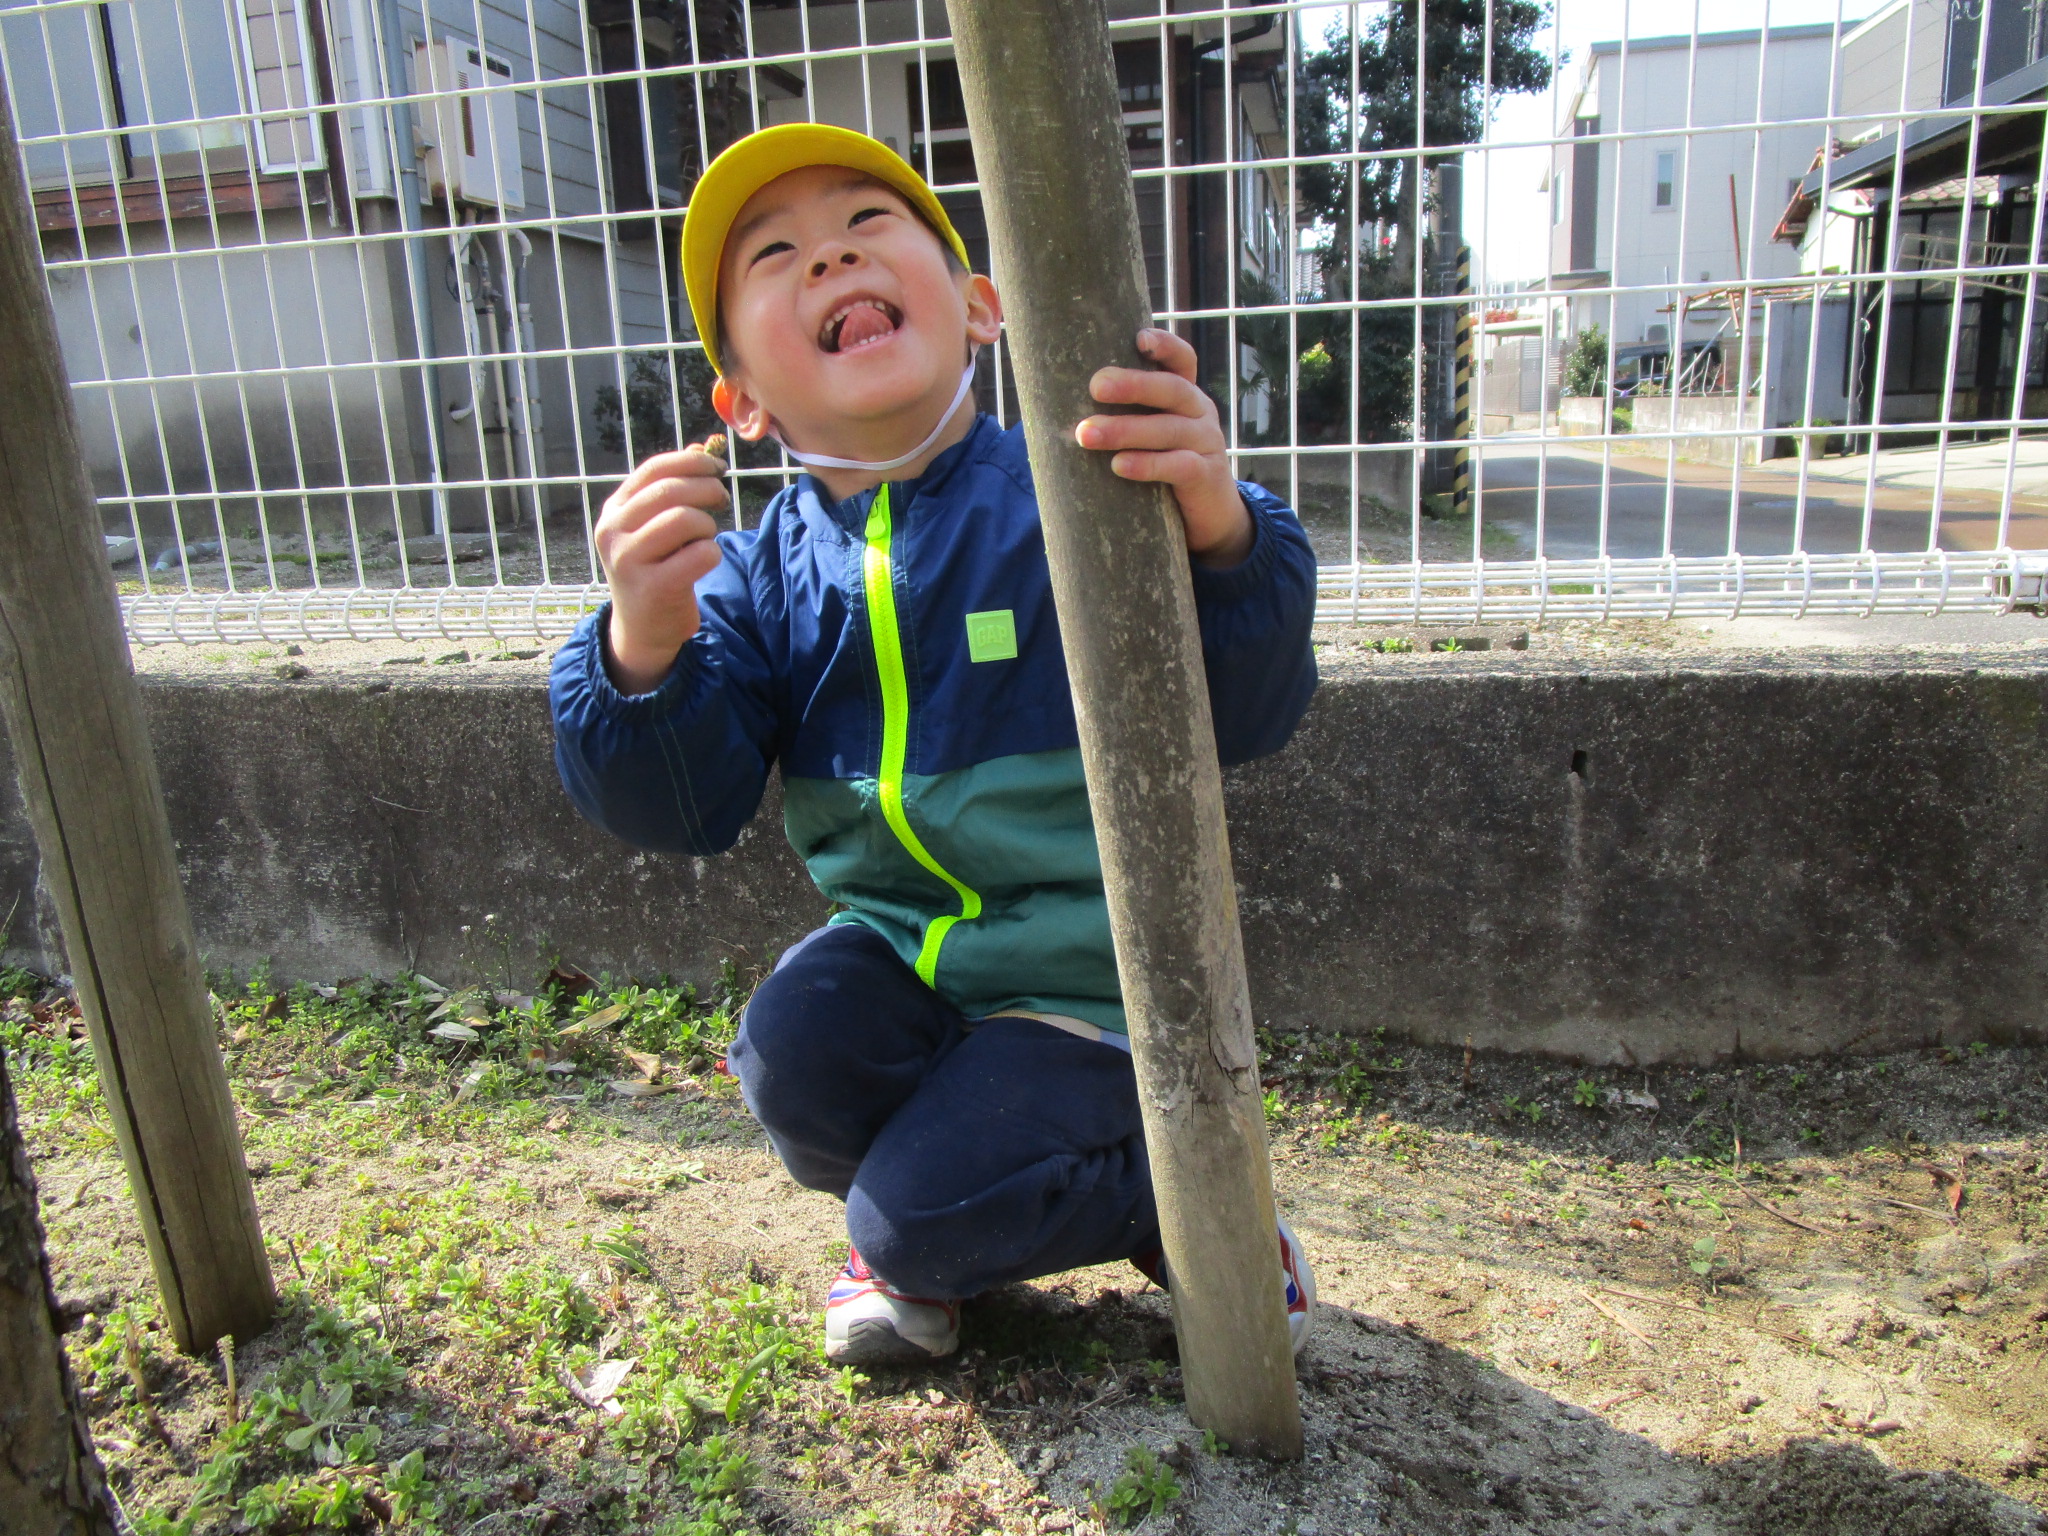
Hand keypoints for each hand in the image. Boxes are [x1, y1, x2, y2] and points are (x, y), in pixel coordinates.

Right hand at [595, 437, 729, 692]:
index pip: (653, 470)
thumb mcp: (654, 526)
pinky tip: (704, 561)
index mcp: (613, 511)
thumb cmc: (655, 568)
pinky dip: (712, 553)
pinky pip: (698, 555)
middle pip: (670, 491)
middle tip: (722, 498)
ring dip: (707, 525)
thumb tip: (701, 446)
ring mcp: (628, 561)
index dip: (691, 462)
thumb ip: (673, 488)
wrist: (642, 628)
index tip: (717, 468)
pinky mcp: (652, 588)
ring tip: (706, 537)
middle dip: (706, 489)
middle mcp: (613, 532)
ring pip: (684, 520)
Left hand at [1075, 328, 1252, 566]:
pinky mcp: (1206, 476)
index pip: (1182, 360)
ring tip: (1086, 434)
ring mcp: (1207, 443)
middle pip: (1171, 389)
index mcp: (1185, 395)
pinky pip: (1178, 465)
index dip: (1165, 346)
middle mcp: (1200, 412)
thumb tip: (1053, 410)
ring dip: (1125, 430)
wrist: (1208, 518)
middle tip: (1095, 386)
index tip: (1138, 339)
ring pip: (1168, 429)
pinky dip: (1147, 464)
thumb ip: (1123, 417)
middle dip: (1133, 385)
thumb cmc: (1165, 469)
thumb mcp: (1150, 437)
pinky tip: (1119, 465)